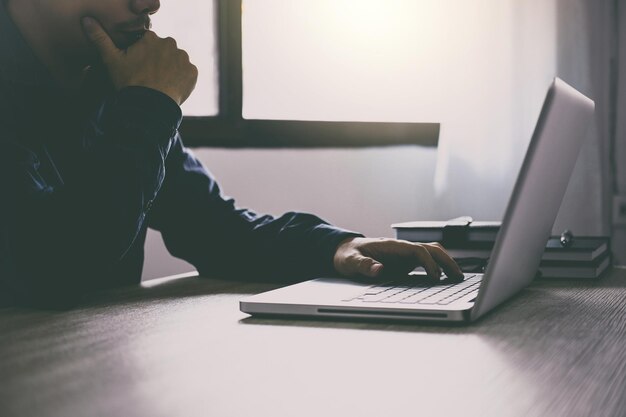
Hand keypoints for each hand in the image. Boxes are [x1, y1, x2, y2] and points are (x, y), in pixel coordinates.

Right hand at [81, 17, 197, 105]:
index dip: (143, 57)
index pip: (148, 44)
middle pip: (164, 52)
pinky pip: (187, 74)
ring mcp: (183, 58)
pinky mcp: (193, 72)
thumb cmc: (129, 82)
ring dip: (171, 70)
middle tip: (149, 78)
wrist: (150, 105)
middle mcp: (170, 43)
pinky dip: (181, 80)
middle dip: (158, 62)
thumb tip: (87, 20)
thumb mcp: (111, 60)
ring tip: (160, 84)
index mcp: (151, 38)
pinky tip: (170, 88)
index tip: (139, 69)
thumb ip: (100, 38)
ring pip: (176, 62)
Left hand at [333, 237, 463, 281]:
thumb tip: (379, 270)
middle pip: (431, 249)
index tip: (434, 277)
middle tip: (458, 277)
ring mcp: (405, 255)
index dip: (428, 263)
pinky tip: (445, 280)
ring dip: (446, 263)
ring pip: (432, 253)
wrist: (345, 250)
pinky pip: (427, 262)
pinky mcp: (405, 262)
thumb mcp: (350, 262)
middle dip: (446, 261)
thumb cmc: (348, 255)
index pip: (418, 251)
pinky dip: (438, 268)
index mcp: (392, 247)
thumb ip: (364, 265)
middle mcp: (402, 249)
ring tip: (458, 279)